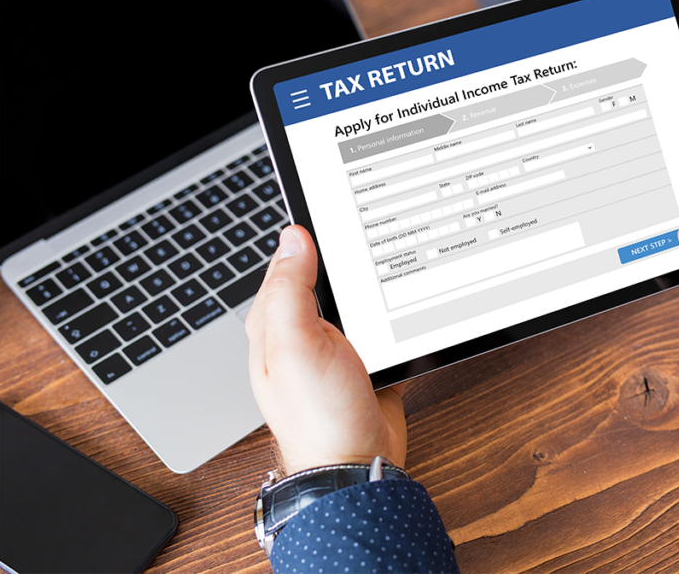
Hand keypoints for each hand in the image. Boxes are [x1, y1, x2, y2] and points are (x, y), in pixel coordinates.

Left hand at [246, 225, 406, 474]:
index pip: (286, 264)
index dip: (306, 238)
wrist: (356, 464)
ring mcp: (335, 348)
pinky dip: (394, 314)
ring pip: (355, 301)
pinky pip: (382, 325)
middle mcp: (301, 334)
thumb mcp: (295, 344)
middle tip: (368, 235)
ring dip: (373, 286)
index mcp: (274, 325)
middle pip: (324, 279)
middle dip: (345, 259)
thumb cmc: (317, 416)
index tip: (335, 213)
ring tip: (388, 261)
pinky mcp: (366, 361)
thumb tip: (293, 238)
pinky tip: (405, 305)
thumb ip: (290, 289)